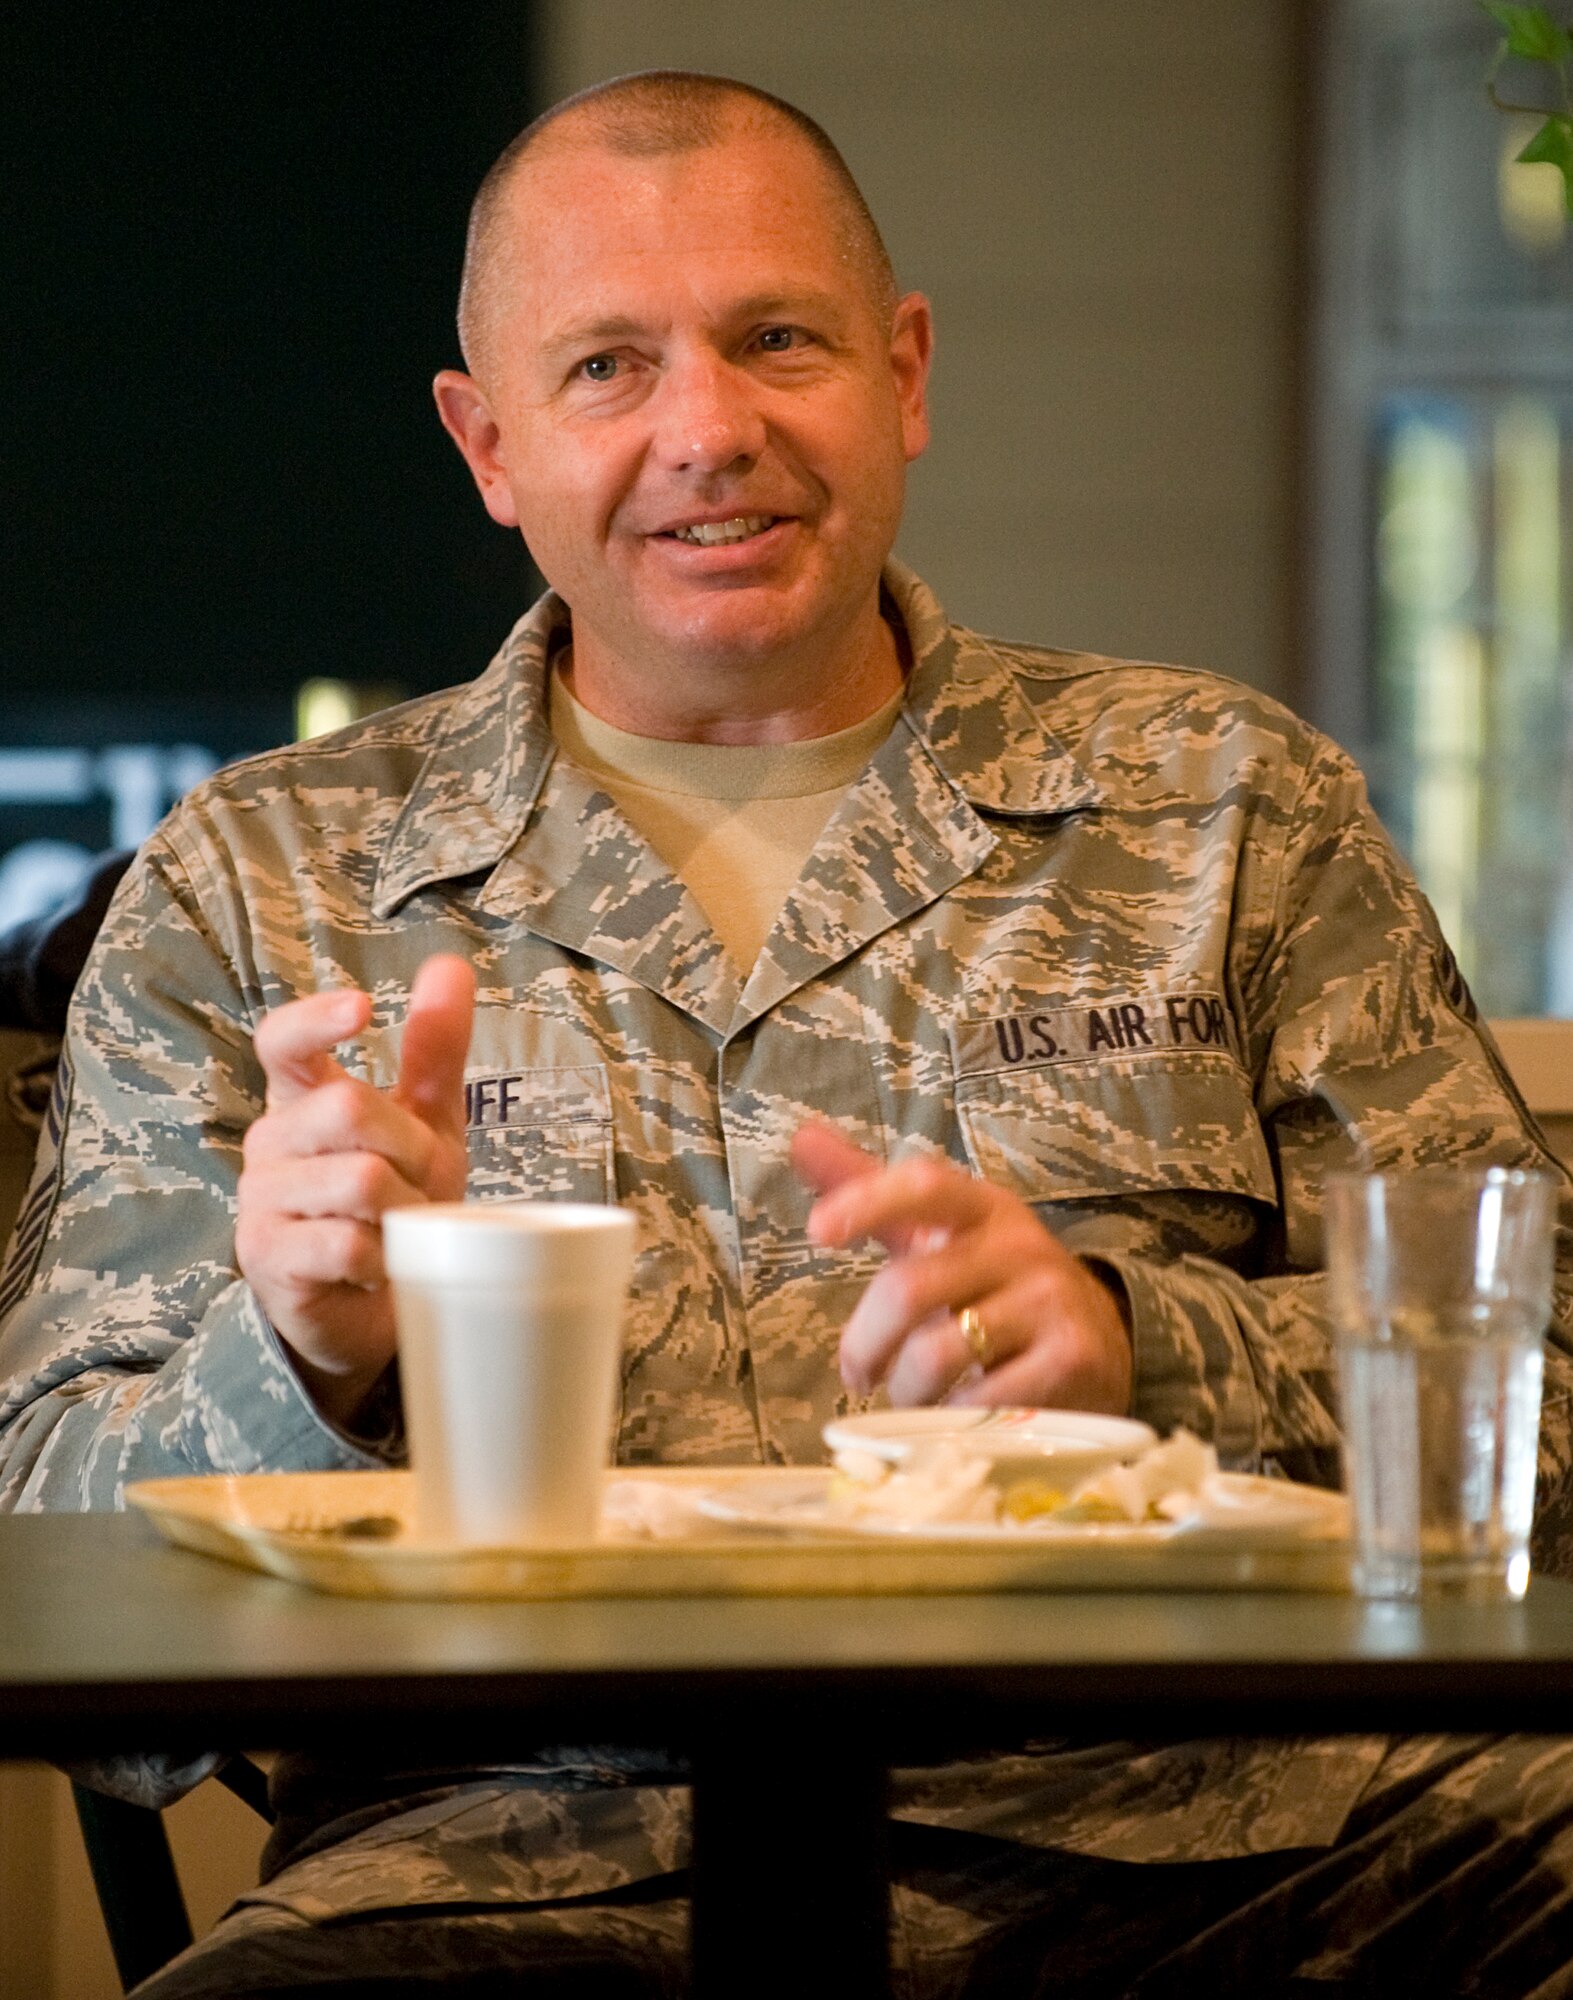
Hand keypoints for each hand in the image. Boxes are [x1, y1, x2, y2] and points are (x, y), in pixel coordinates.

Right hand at [235, 955, 474, 1425]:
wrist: (369, 1309)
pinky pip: (347, 1242)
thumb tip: (450, 964)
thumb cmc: (393, 1203)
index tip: (364, 1006)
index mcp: (301, 1100)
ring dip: (405, 1207)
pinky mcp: (270, 1257)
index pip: (282, 1040)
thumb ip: (433, 1049)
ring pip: (356, 1178)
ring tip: (401, 1227)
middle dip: (410, 1144)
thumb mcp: (425, 1122)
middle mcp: (269, 1142)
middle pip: (345, 1107)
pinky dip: (386, 1255)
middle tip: (424, 1179)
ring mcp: (261, 1201)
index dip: (317, 1018)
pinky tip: (381, 1263)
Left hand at [792, 1122, 1131, 1411]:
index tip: (818, 1231)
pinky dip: (953, 1419)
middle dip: (864, 1345)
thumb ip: (870, 1190)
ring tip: (911, 1397)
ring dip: (905, 1391)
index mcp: (982, 1208)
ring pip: (935, 1355)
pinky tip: (958, 1414)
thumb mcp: (937, 1233)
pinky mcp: (1071, 1360)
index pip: (925, 1185)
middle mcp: (1019, 1246)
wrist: (1096, 1343)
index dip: (868, 1202)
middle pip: (909, 1289)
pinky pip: (980, 1402)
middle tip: (857, 1375)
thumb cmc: (991, 1285)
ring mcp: (1050, 1302)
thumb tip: (801, 1136)